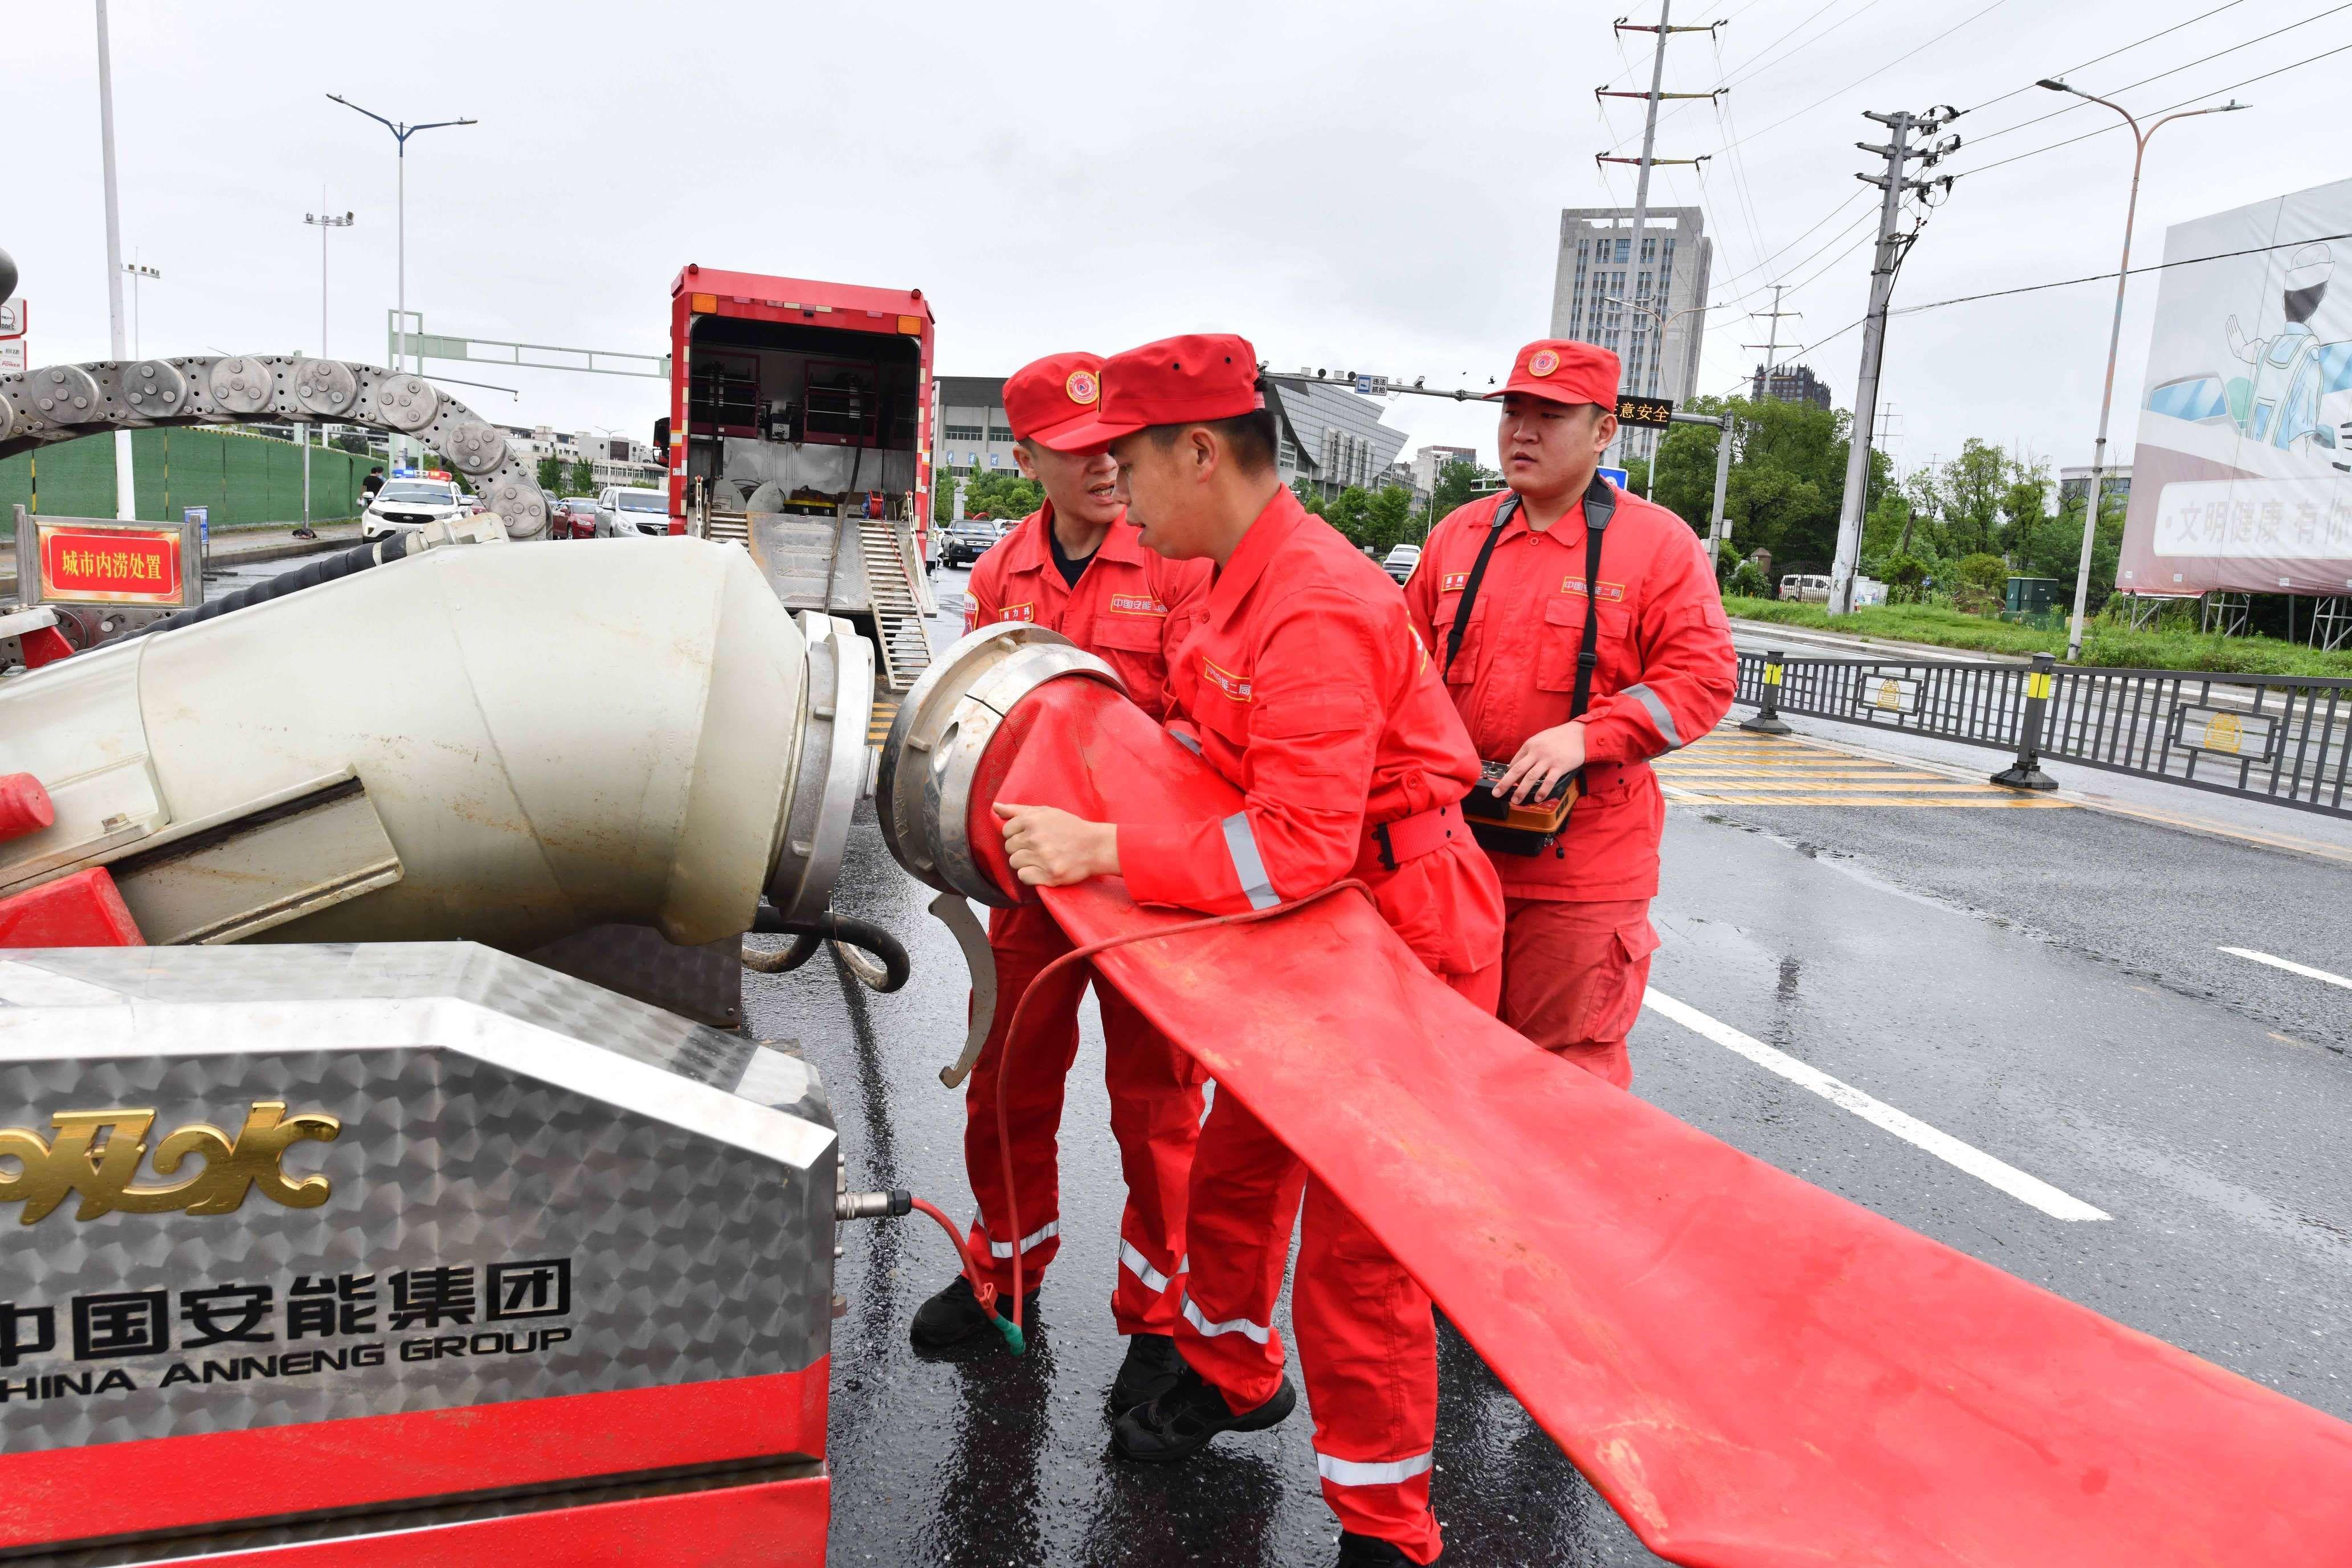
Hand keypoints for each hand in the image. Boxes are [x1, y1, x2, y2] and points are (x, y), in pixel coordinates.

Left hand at [995, 802, 1119, 886]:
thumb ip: (1018, 810)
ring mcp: (1042, 857)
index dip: (1017, 834)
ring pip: (1014, 863)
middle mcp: (1035, 838)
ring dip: (1025, 862)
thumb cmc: (1070, 828)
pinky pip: (1024, 877)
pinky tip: (1042, 869)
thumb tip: (995, 807)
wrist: (1096, 846)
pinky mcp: (1049, 875)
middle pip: (1009, 848)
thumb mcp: (1046, 812)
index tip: (1030, 836)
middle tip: (1038, 848)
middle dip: (1020, 848)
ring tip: (1041, 859)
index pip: (1006, 830)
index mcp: (1032, 821)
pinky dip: (1031, 875)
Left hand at [1497, 722, 1586, 806]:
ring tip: (1515, 801)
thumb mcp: (1540, 739)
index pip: (1514, 762)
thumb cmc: (1560, 737)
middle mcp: (1536, 752)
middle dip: (1505, 783)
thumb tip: (1519, 764)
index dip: (1508, 774)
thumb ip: (1530, 751)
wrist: (1580, 734)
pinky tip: (1538, 798)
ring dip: (1521, 791)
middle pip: (1517, 770)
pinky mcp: (1560, 767)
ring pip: (1531, 778)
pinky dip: (1542, 791)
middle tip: (1496, 793)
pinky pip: (1549, 781)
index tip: (1505, 784)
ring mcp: (1548, 760)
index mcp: (1530, 745)